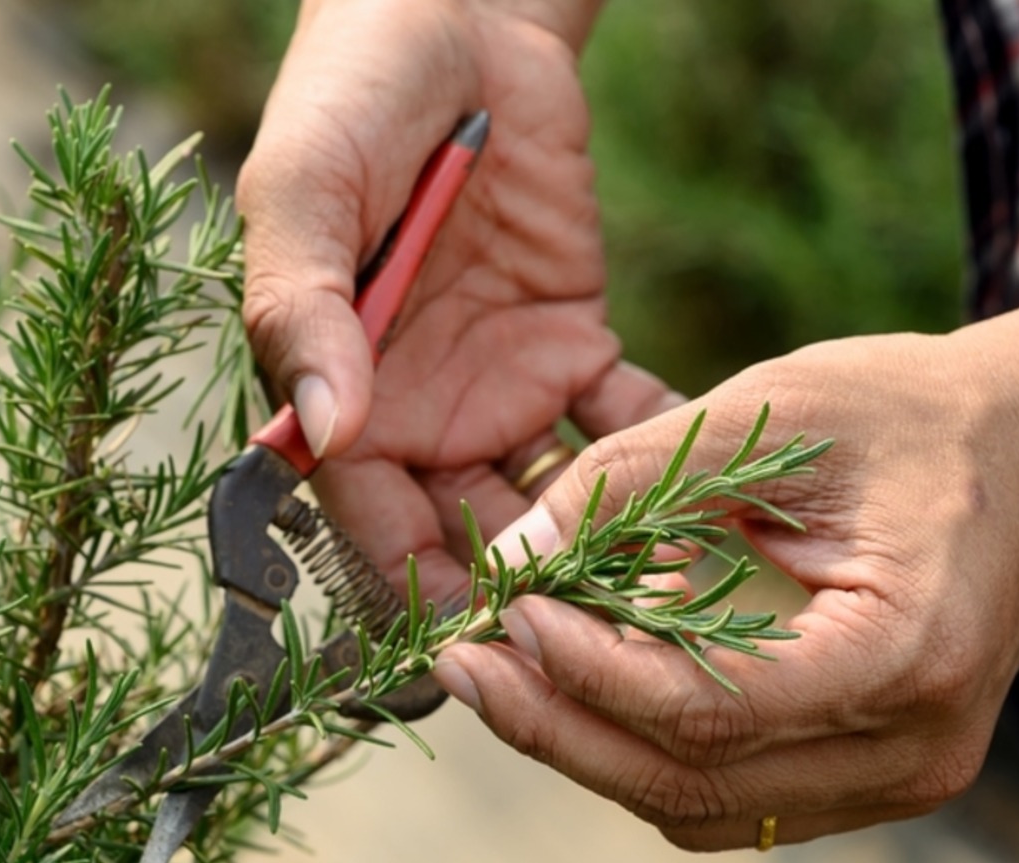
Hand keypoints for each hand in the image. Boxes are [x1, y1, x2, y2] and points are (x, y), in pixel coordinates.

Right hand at [238, 0, 678, 600]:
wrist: (457, 18)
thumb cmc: (351, 98)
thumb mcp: (304, 193)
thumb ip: (303, 310)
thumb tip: (322, 434)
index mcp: (342, 399)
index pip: (372, 525)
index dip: (422, 588)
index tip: (487, 642)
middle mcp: (417, 415)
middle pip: (467, 539)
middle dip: (527, 596)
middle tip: (604, 643)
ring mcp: (498, 387)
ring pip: (549, 502)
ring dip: (601, 550)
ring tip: (670, 599)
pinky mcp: (573, 346)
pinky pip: (622, 423)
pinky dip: (666, 462)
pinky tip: (715, 503)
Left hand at [431, 321, 1018, 848]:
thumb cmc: (917, 410)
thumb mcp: (773, 413)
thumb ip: (631, 481)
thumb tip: (504, 558)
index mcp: (904, 655)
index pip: (711, 712)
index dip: (589, 674)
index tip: (509, 614)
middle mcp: (913, 748)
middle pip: (692, 787)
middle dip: (555, 729)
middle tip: (457, 664)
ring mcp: (903, 778)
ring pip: (700, 809)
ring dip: (587, 747)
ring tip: (499, 672)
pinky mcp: (878, 774)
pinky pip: (732, 797)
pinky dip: (644, 751)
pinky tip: (580, 686)